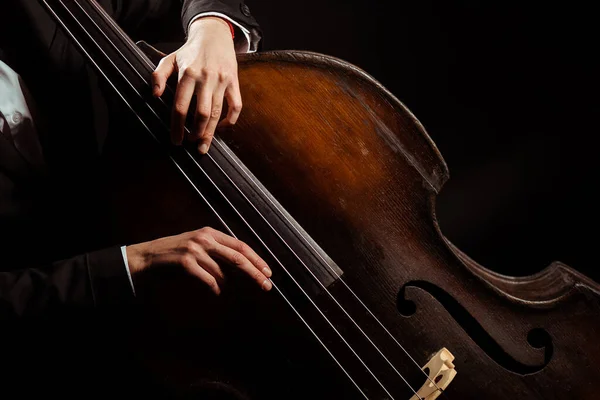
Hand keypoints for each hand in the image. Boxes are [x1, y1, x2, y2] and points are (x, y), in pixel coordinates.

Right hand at [126, 227, 271, 294]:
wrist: (145, 258)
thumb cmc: (174, 255)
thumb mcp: (197, 246)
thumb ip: (217, 252)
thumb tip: (243, 267)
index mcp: (210, 232)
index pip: (241, 245)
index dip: (257, 259)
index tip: (268, 272)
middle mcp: (204, 239)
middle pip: (238, 257)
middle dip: (255, 273)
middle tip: (267, 286)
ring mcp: (194, 250)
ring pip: (223, 273)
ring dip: (228, 286)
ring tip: (226, 291)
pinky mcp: (185, 263)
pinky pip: (209, 280)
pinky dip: (215, 289)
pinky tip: (216, 293)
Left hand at [152, 17, 241, 153]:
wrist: (214, 35)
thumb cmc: (190, 51)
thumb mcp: (170, 59)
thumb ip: (159, 76)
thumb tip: (155, 95)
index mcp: (187, 74)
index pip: (180, 107)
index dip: (177, 127)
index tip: (176, 140)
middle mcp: (205, 78)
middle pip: (201, 114)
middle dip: (196, 133)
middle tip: (190, 143)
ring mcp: (221, 81)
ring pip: (217, 113)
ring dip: (210, 132)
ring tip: (203, 144)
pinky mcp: (234, 82)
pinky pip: (236, 106)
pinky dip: (230, 121)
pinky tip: (221, 128)